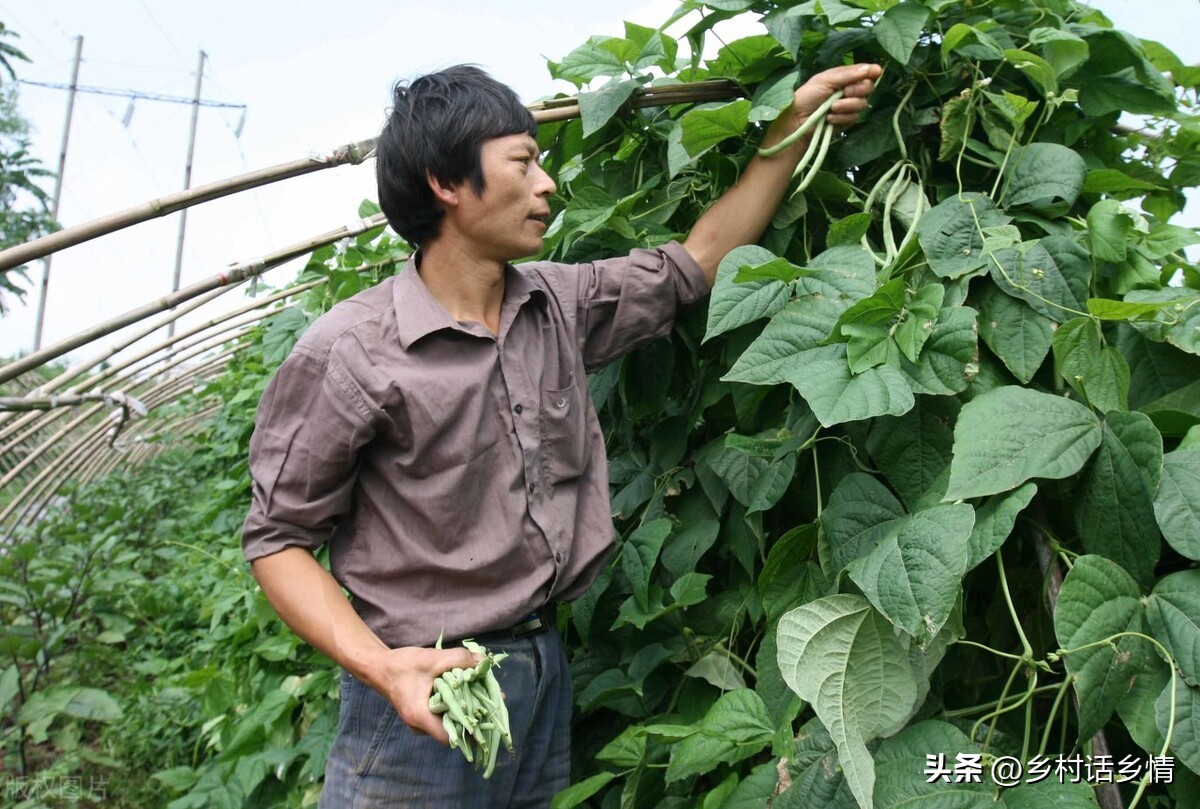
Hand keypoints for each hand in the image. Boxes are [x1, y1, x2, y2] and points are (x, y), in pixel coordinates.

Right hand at [363, 645, 480, 743]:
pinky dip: (454, 705)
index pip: (451, 737)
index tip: (485, 714)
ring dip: (464, 709)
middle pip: (452, 730)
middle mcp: (420, 726)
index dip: (470, 728)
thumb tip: (483, 663)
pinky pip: (442, 716)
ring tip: (479, 692)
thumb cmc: (401, 665)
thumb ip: (458, 659)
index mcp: (420, 717)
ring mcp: (420, 723)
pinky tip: (464, 691)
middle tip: (488, 699)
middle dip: (472, 716)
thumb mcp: (432, 658)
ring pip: (448, 722)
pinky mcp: (422, 716)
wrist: (379, 667)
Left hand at [765, 63, 882, 147]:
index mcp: (845, 77)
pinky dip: (841, 118)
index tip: (875, 73)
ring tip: (831, 108)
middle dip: (857, 90)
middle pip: (868, 87)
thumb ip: (849, 74)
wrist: (798, 120)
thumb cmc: (808, 96)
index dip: (872, 72)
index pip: (865, 72)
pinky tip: (829, 119)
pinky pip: (854, 118)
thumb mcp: (826, 80)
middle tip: (844, 92)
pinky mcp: (847, 121)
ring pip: (862, 104)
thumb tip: (874, 68)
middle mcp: (850, 90)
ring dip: (846, 106)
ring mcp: (850, 106)